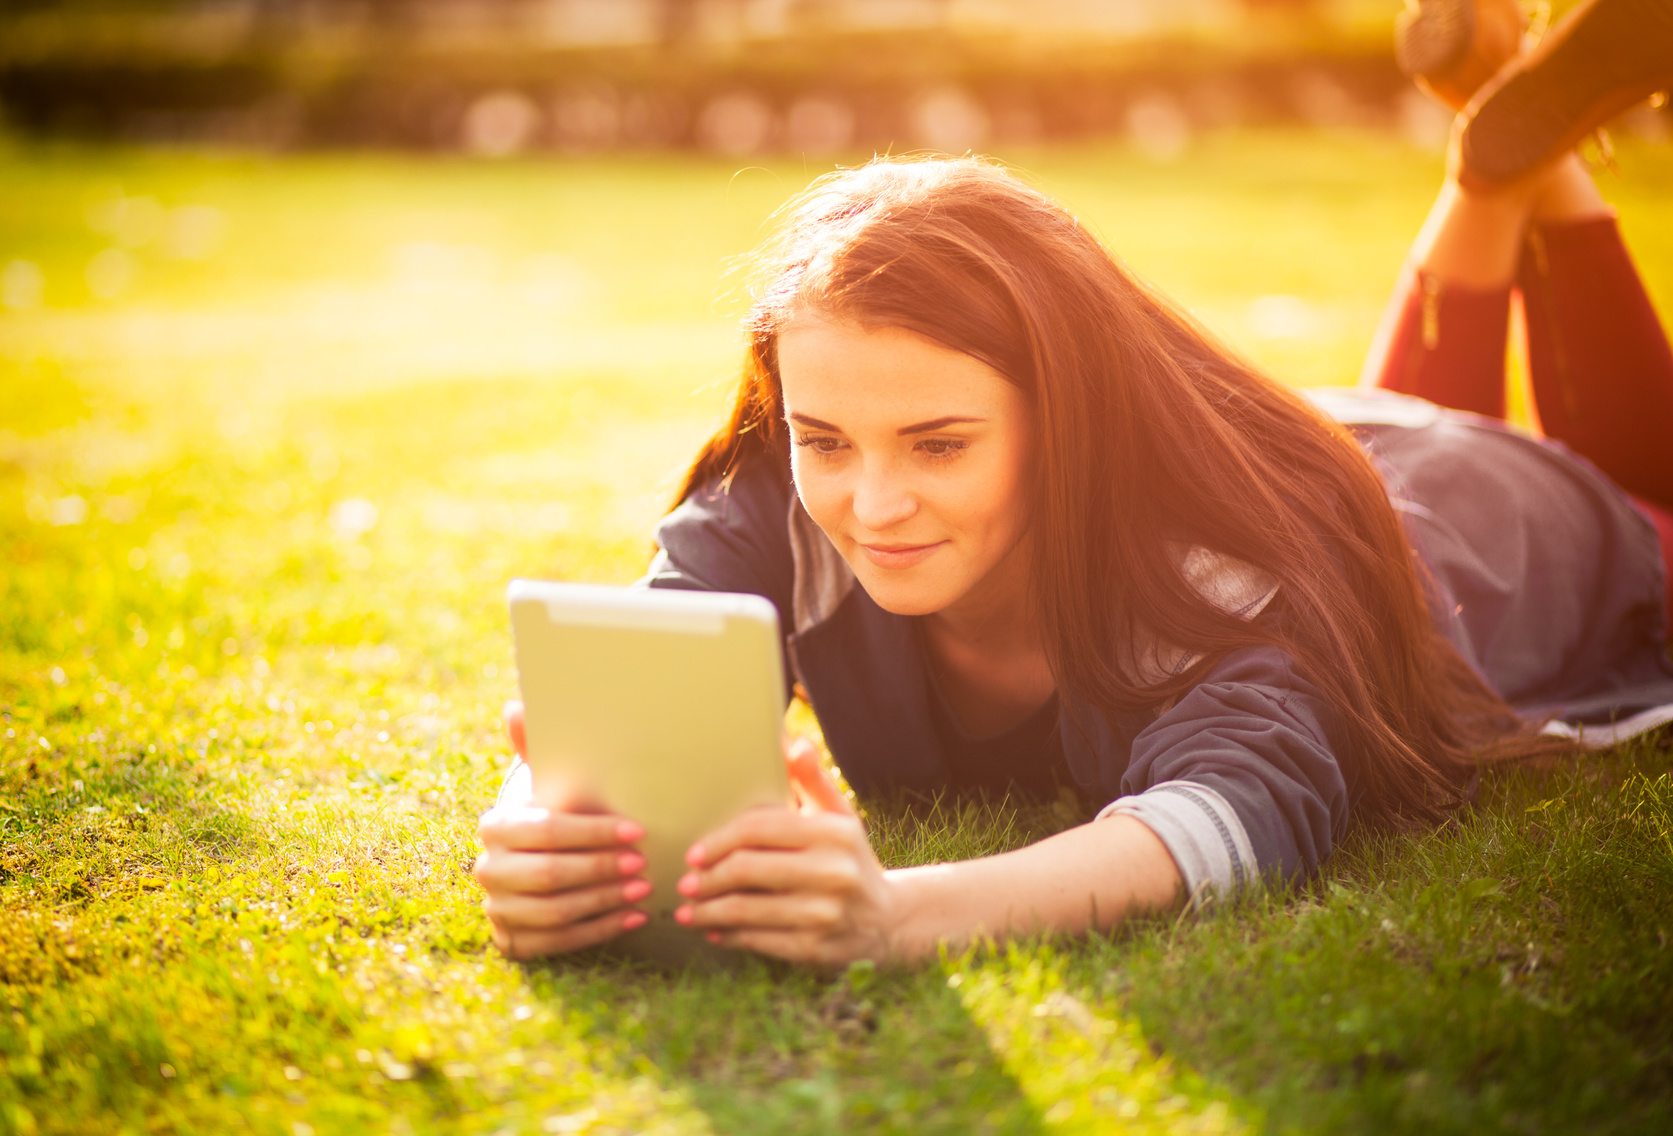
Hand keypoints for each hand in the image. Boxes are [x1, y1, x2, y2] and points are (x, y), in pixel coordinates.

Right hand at [473, 701, 651, 958]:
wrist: (533, 856)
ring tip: (644, 889)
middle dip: (601, 869)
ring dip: (604, 901)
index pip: (546, 832)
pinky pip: (557, 943)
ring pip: (554, 912)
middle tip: (643, 863)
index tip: (637, 831)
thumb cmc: (552, 811)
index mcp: (495, 826)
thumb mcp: (546, 777)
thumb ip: (534, 744)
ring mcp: (498, 909)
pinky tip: (633, 917)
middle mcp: (488, 870)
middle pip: (549, 875)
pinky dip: (598, 931)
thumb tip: (515, 706)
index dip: (593, 833)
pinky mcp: (513, 940)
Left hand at [673, 737, 895, 966]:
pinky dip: (729, 936)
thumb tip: (792, 741)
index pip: (758, 828)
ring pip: (745, 910)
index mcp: (833, 832)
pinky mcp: (815, 948)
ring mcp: (825, 913)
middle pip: (745, 870)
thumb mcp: (838, 816)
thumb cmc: (847, 857)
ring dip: (707, 912)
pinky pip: (757, 941)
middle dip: (706, 878)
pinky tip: (714, 932)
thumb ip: (811, 780)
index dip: (718, 840)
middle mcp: (833, 871)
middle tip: (686, 884)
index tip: (694, 853)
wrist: (887, 920)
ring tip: (688, 912)